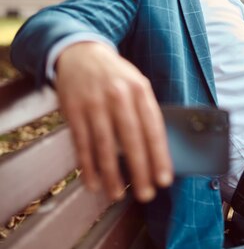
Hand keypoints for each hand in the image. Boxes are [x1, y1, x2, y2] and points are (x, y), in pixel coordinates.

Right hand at [55, 41, 172, 201]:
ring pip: (105, 145)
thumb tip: (156, 151)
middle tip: (146, 194)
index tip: (164, 179)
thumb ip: (145, 112)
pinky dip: (88, 166)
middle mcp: (118, 95)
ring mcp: (94, 103)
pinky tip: (94, 182)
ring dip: (112, 174)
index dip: (159, 155)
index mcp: (139, 89)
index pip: (153, 127)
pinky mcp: (74, 110)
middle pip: (131, 138)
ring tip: (117, 195)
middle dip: (140, 169)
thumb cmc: (114, 76)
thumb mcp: (136, 84)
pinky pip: (82, 143)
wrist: (80, 53)